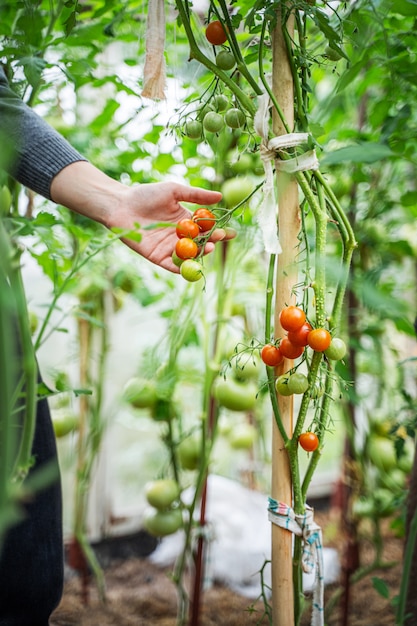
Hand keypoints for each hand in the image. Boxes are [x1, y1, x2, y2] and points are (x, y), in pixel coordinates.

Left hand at [50, 162, 235, 272]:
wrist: (121, 205)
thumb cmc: (145, 195)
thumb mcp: (174, 190)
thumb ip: (196, 195)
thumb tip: (220, 196)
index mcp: (186, 221)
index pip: (206, 229)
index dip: (218, 231)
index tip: (230, 232)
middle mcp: (180, 237)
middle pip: (200, 244)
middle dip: (211, 242)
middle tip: (217, 238)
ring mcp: (169, 248)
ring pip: (189, 256)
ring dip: (199, 255)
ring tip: (207, 247)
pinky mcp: (157, 257)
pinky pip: (172, 265)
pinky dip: (181, 268)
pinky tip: (190, 264)